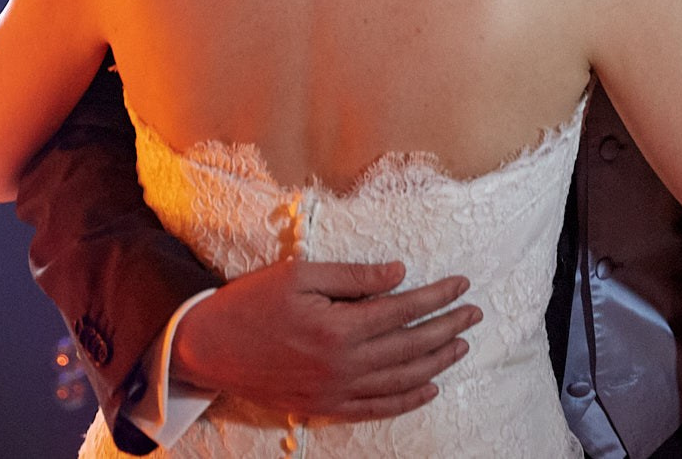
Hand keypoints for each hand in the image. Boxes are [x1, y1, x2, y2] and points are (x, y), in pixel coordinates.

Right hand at [171, 259, 478, 421]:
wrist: (207, 347)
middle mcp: (342, 365)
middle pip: (410, 347)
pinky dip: (406, 400)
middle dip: (447, 327)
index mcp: (337, 327)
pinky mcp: (324, 407)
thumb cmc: (251, 302)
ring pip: (400, 380)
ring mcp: (334, 392)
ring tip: (460, 345)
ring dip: (436, 363)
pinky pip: (376, 409)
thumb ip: (354, 276)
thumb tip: (400, 273)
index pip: (402, 310)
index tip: (462, 284)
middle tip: (474, 313)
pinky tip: (428, 388)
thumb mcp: (300, 275)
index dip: (437, 297)